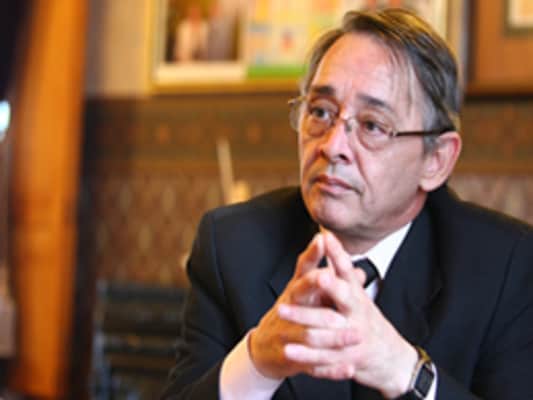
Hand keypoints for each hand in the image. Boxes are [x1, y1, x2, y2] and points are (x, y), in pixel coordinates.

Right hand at [249, 234, 357, 378]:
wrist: (265, 347)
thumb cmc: (292, 313)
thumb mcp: (308, 295)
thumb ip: (332, 281)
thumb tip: (359, 270)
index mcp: (296, 291)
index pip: (302, 268)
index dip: (312, 253)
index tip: (322, 238)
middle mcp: (290, 308)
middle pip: (299, 294)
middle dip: (314, 286)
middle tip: (328, 278)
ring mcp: (288, 332)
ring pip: (309, 332)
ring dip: (332, 333)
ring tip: (352, 332)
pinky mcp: (292, 357)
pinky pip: (312, 364)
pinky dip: (331, 368)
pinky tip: (348, 368)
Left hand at [279, 232, 417, 398]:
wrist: (389, 356)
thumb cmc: (364, 318)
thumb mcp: (355, 294)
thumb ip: (340, 271)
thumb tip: (328, 239)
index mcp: (356, 294)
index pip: (346, 270)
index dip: (337, 253)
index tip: (326, 237)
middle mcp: (357, 312)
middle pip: (342, 297)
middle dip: (327, 286)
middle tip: (308, 283)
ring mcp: (354, 336)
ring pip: (326, 328)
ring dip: (304, 321)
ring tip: (281, 316)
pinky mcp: (347, 358)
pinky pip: (324, 358)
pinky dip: (306, 356)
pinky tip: (289, 351)